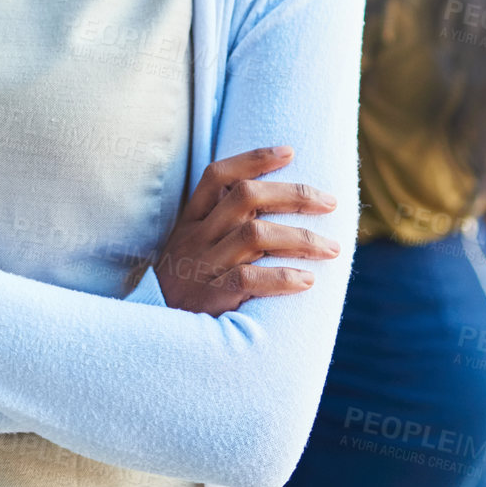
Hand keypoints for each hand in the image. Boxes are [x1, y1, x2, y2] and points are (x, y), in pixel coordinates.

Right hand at [152, 147, 340, 314]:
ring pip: (253, 235)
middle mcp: (196, 237)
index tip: (290, 151)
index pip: (218, 175)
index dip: (253, 158)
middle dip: (293, 194)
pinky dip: (282, 277)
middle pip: (245, 197)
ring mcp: (202, 266)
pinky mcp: (210, 298)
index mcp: (191, 220)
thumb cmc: (186, 286)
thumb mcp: (192, 248)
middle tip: (330, 202)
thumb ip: (222, 226)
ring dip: (299, 238)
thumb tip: (276, 206)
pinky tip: (308, 280)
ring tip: (331, 248)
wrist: (154, 335)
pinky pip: (248, 279)